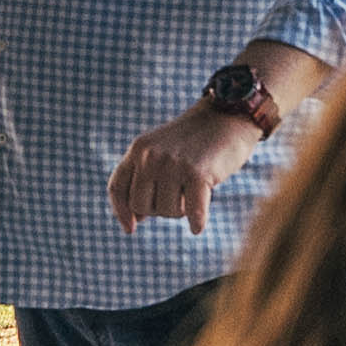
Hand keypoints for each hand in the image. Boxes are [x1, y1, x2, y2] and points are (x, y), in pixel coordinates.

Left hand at [106, 101, 263, 232]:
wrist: (228, 116)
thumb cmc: (196, 141)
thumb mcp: (162, 151)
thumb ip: (145, 178)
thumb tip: (135, 218)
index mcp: (139, 149)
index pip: (117, 188)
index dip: (121, 212)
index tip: (131, 229)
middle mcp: (151, 156)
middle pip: (141, 206)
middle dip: (159, 209)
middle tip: (178, 196)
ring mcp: (173, 164)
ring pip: (167, 211)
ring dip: (182, 210)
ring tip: (193, 190)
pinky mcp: (197, 173)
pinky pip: (192, 212)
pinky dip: (196, 222)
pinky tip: (198, 226)